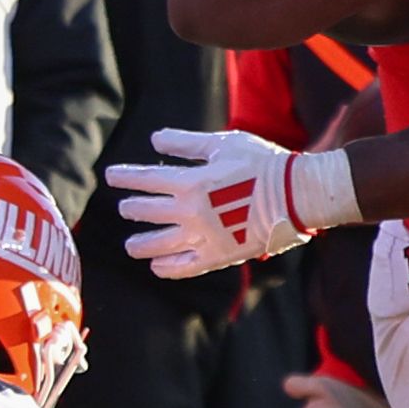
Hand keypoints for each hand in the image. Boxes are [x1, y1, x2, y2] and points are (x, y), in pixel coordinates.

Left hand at [108, 128, 357, 279]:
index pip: (145, 180)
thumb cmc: (263, 163)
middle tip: (126, 207)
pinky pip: (184, 268)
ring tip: (131, 245)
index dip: (124, 177)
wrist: (298, 195)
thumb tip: (155, 138)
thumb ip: (186, 143)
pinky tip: (157, 266)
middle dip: (132, 208)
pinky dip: (167, 268)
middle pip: (146, 212)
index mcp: (189, 183)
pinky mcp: (218, 257)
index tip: (110, 175)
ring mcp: (202, 237)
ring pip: (158, 245)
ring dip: (140, 244)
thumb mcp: (223, 144)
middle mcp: (189, 213)